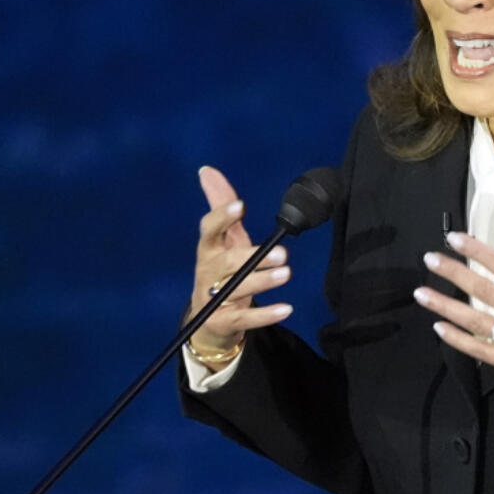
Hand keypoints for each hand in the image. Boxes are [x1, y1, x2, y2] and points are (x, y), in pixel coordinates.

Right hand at [186, 166, 293, 363]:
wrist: (209, 323)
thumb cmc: (220, 272)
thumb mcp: (223, 239)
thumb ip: (220, 206)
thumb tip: (207, 170)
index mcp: (207, 250)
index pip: (208, 232)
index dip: (221, 218)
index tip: (239, 206)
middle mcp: (207, 273)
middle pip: (226, 264)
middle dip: (252, 257)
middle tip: (282, 253)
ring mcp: (213, 300)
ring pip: (237, 290)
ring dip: (262, 281)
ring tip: (286, 272)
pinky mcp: (223, 323)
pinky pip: (245, 319)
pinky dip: (265, 315)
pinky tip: (286, 308)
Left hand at [414, 225, 493, 412]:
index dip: (479, 252)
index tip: (455, 239)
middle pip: (484, 291)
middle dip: (454, 274)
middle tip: (429, 260)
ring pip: (477, 321)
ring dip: (447, 307)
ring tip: (422, 293)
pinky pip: (483, 353)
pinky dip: (460, 341)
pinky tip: (440, 329)